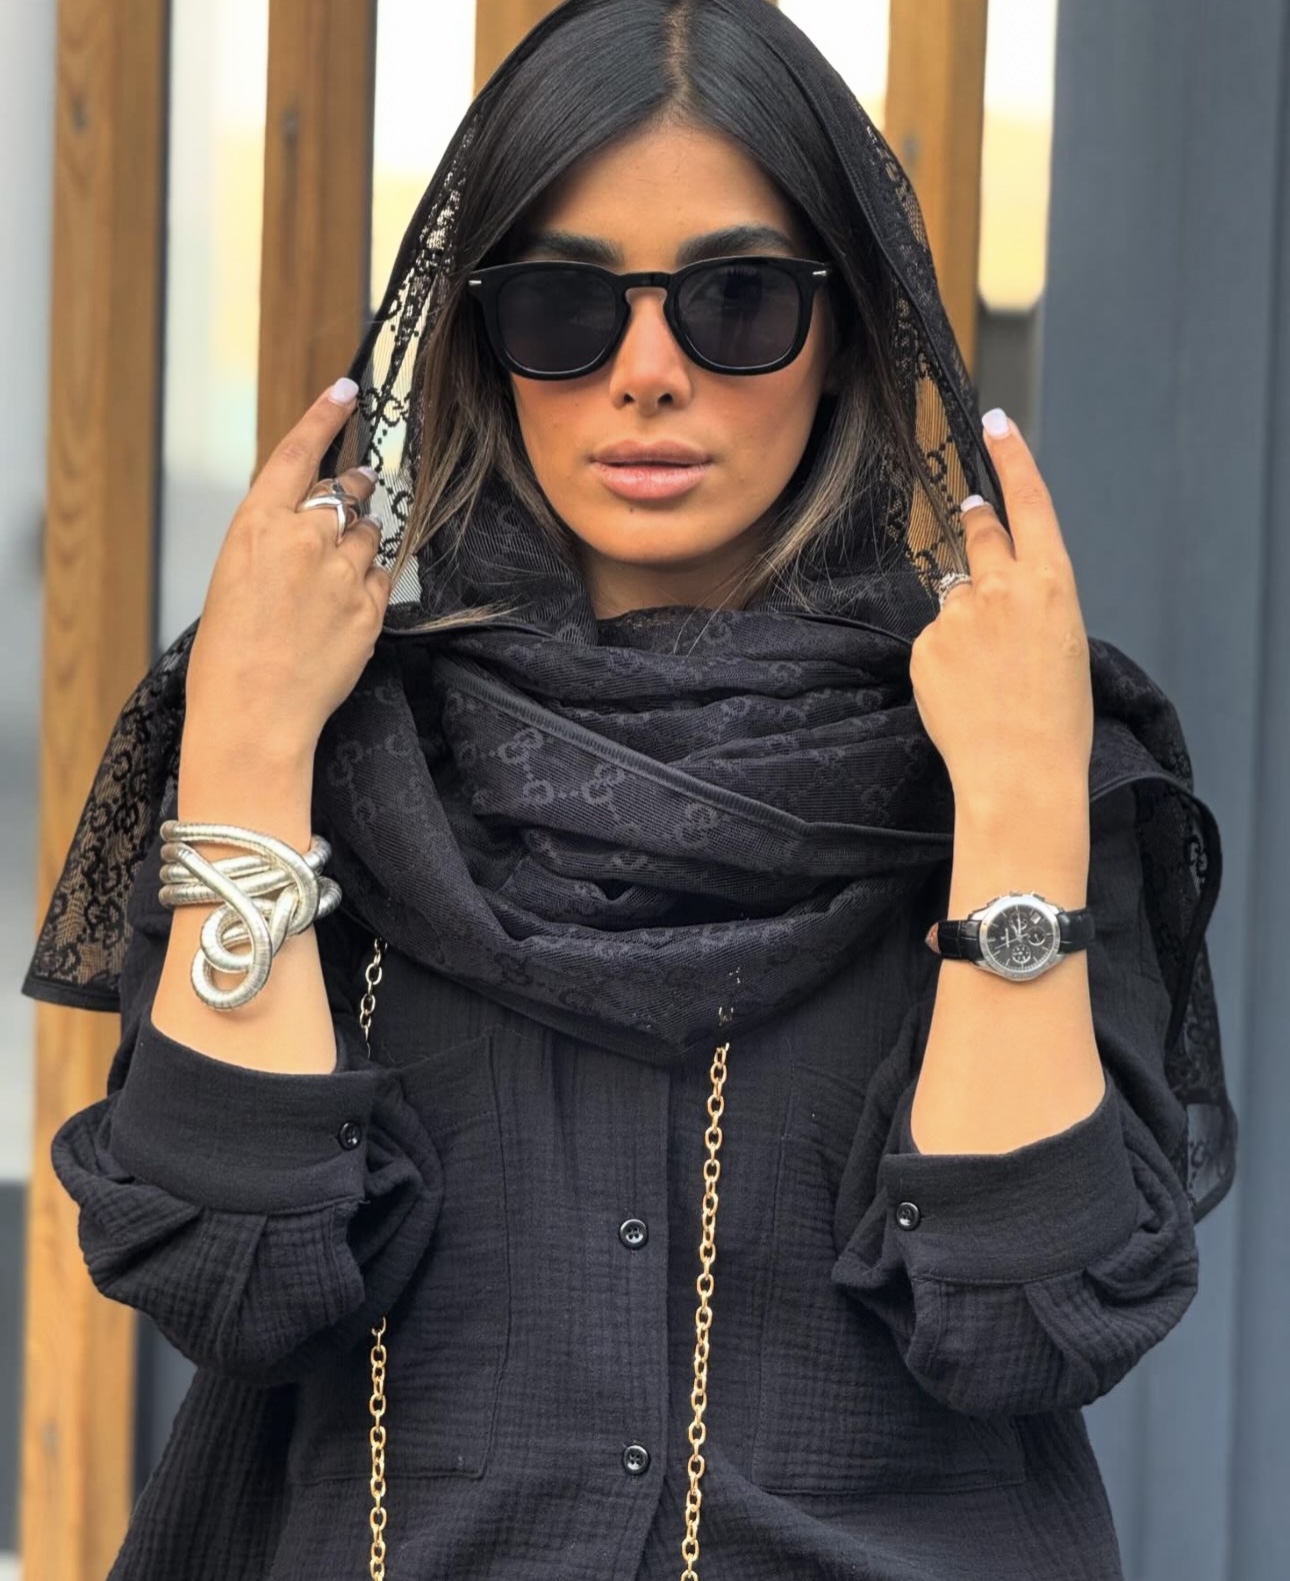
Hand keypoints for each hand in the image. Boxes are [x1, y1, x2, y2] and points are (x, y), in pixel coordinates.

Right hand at [183, 380, 391, 761]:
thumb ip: (274, 540)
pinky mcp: (371, 608)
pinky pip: (383, 577)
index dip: (325, 417)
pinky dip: (370, 586)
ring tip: (331, 586)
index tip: (348, 390)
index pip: (299, 453)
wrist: (254, 714)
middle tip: (345, 514)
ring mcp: (343, 573)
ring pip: (370, 534)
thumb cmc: (230, 655)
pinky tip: (344, 614)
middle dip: (351, 497)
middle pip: (347, 492)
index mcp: (257, 525)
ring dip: (360, 546)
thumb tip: (314, 523)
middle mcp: (304, 539)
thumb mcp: (234, 578)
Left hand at [908, 409, 1092, 810]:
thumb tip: (999, 592)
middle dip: (976, 527)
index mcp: (1051, 581)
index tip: (994, 422)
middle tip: (975, 526)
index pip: (1028, 503)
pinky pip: (933, 640)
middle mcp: (1001, 585)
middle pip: (978, 534)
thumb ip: (1033, 602)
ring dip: (965, 622)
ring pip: (954, 599)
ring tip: (987, 676)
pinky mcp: (924, 645)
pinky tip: (963, 694)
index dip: (1011, 459)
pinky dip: (944, 661)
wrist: (1020, 773)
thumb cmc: (1057, 720)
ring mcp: (956, 614)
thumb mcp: (1066, 644)